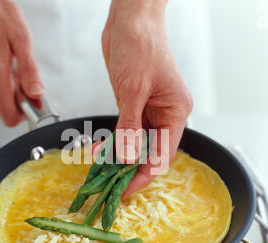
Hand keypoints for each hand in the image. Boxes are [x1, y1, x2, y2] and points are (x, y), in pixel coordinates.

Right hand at [0, 0, 43, 125]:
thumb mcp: (22, 40)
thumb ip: (30, 71)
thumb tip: (36, 94)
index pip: (9, 116)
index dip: (23, 114)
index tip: (32, 105)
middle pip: (4, 106)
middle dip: (18, 97)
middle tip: (24, 78)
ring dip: (9, 87)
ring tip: (10, 64)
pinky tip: (1, 62)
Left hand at [101, 0, 192, 197]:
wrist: (129, 21)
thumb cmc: (141, 46)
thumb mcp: (134, 90)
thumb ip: (130, 126)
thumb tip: (128, 157)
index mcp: (175, 111)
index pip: (162, 154)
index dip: (143, 174)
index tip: (125, 189)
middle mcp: (165, 115)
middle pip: (148, 152)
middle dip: (128, 167)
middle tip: (108, 182)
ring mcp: (148, 111)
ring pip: (135, 143)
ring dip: (118, 155)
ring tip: (100, 165)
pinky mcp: (134, 107)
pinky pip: (125, 131)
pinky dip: (113, 141)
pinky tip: (100, 149)